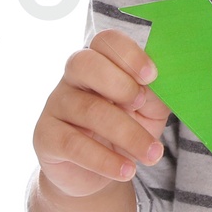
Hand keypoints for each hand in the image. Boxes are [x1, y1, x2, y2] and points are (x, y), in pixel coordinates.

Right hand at [34, 29, 172, 196]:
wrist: (97, 171)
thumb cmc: (128, 127)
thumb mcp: (150, 109)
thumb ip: (157, 94)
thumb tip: (167, 85)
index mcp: (101, 60)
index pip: (105, 41)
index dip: (128, 54)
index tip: (152, 75)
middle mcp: (73, 77)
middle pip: (85, 64)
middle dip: (120, 84)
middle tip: (142, 104)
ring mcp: (56, 105)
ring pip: (89, 110)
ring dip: (128, 134)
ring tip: (152, 154)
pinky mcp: (45, 136)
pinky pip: (74, 144)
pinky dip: (105, 159)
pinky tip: (127, 170)